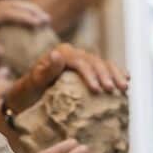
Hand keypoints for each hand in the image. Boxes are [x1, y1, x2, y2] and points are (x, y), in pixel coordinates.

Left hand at [0, 0, 48, 86]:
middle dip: (28, 10)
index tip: (40, 22)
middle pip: (8, 5)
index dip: (24, 15)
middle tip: (47, 19)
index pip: (4, 11)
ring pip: (4, 8)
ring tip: (39, 20)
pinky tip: (22, 28)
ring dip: (23, 12)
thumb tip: (2, 51)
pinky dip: (13, 18)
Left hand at [6, 44, 128, 113]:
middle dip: (107, 75)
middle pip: (95, 61)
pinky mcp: (86, 71)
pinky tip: (126, 80)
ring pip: (103, 64)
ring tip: (124, 88)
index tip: (98, 90)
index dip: (91, 74)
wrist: (26, 98)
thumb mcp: (33, 83)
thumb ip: (46, 70)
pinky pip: (104, 69)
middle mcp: (73, 54)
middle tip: (115, 90)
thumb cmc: (27, 92)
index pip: (80, 62)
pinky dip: (115, 74)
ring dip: (115, 74)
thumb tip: (58, 54)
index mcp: (62, 53)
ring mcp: (81, 61)